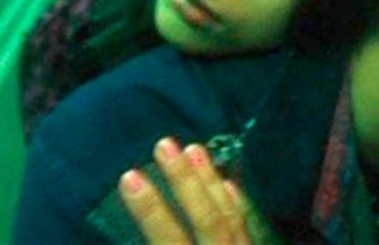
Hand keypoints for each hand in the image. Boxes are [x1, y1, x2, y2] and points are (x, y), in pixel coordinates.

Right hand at [119, 137, 258, 243]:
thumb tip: (133, 219)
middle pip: (207, 221)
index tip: (128, 176)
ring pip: (231, 219)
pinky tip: (230, 185)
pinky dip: (238, 206)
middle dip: (185, 182)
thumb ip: (164, 241)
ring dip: (212, 184)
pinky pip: (250, 230)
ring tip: (194, 148)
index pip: (169, 241)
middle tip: (164, 144)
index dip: (149, 211)